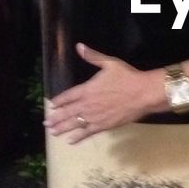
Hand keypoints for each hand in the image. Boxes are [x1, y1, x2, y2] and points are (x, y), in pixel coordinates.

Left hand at [44, 43, 162, 142]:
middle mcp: (87, 104)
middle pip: (67, 112)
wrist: (142, 94)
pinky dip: (78, 137)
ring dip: (62, 128)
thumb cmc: (127, 77)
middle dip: (56, 118)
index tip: (52, 104)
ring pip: (74, 124)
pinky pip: (87, 133)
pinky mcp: (103, 126)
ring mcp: (94, 117)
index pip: (68, 96)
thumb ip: (92, 57)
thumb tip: (79, 46)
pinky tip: (70, 141)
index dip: (59, 101)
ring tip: (52, 132)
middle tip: (46, 123)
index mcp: (87, 89)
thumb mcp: (109, 63)